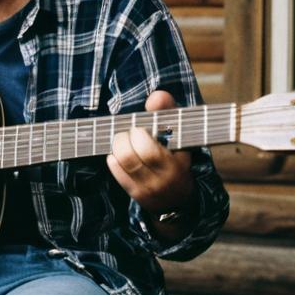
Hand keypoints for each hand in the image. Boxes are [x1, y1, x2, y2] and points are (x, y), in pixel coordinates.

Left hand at [107, 90, 193, 220]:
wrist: (179, 199)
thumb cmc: (177, 157)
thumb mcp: (180, 136)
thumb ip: (168, 113)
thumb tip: (158, 94)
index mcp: (176, 165)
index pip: (150, 152)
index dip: (138, 135)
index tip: (139, 128)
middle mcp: (162, 180)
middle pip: (130, 157)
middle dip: (124, 139)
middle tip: (129, 133)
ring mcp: (148, 189)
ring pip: (123, 163)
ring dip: (118, 146)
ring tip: (124, 140)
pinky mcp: (136, 194)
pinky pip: (118, 173)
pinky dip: (114, 159)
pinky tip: (119, 153)